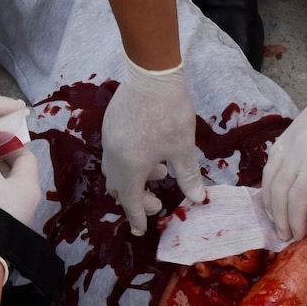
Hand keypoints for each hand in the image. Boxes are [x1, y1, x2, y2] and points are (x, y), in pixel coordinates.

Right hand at [101, 58, 205, 233]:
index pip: (131, 202)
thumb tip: (197, 199)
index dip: (136, 218)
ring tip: (158, 173)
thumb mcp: (183, 148)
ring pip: (114, 171)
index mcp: (131, 167)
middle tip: (156, 202)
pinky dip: (127, 163)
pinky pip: (113, 154)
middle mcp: (114, 157)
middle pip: (118, 188)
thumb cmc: (170, 113)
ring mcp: (109, 140)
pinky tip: (149, 152)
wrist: (151, 74)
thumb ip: (188, 176)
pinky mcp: (109, 126)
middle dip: (135, 200)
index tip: (140, 231)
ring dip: (132, 180)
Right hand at [263, 41, 306, 239]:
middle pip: (278, 191)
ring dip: (268, 200)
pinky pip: (271, 159)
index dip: (294, 221)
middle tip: (283, 234)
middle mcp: (296, 151)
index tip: (298, 236)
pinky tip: (273, 189)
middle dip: (278, 216)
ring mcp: (290, 139)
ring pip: (269, 175)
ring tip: (274, 217)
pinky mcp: (289, 130)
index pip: (297, 199)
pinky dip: (268, 178)